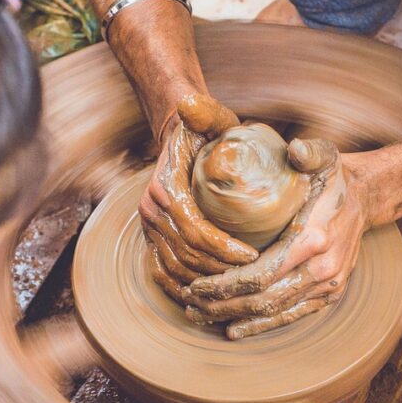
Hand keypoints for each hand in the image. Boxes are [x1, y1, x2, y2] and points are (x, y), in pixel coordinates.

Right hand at [141, 93, 259, 301]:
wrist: (178, 138)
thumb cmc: (203, 131)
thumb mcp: (210, 118)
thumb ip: (206, 112)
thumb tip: (189, 103)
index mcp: (164, 188)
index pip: (195, 230)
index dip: (223, 249)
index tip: (253, 256)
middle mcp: (150, 210)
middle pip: (186, 255)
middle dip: (220, 272)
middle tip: (253, 277)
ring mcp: (148, 227)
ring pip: (175, 269)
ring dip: (205, 283)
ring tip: (237, 287)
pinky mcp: (151, 238)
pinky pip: (161, 273)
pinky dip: (182, 289)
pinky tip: (207, 299)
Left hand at [182, 139, 372, 338]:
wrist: (366, 199)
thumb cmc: (334, 177)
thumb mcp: (325, 156)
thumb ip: (308, 152)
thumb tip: (294, 148)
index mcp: (314, 239)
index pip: (262, 273)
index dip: (226, 285)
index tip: (196, 284)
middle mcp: (323, 269)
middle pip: (263, 299)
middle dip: (222, 305)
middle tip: (189, 303)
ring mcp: (328, 286)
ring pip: (274, 311)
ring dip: (236, 318)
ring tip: (202, 315)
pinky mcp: (329, 295)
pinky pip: (292, 316)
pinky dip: (262, 325)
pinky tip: (235, 329)